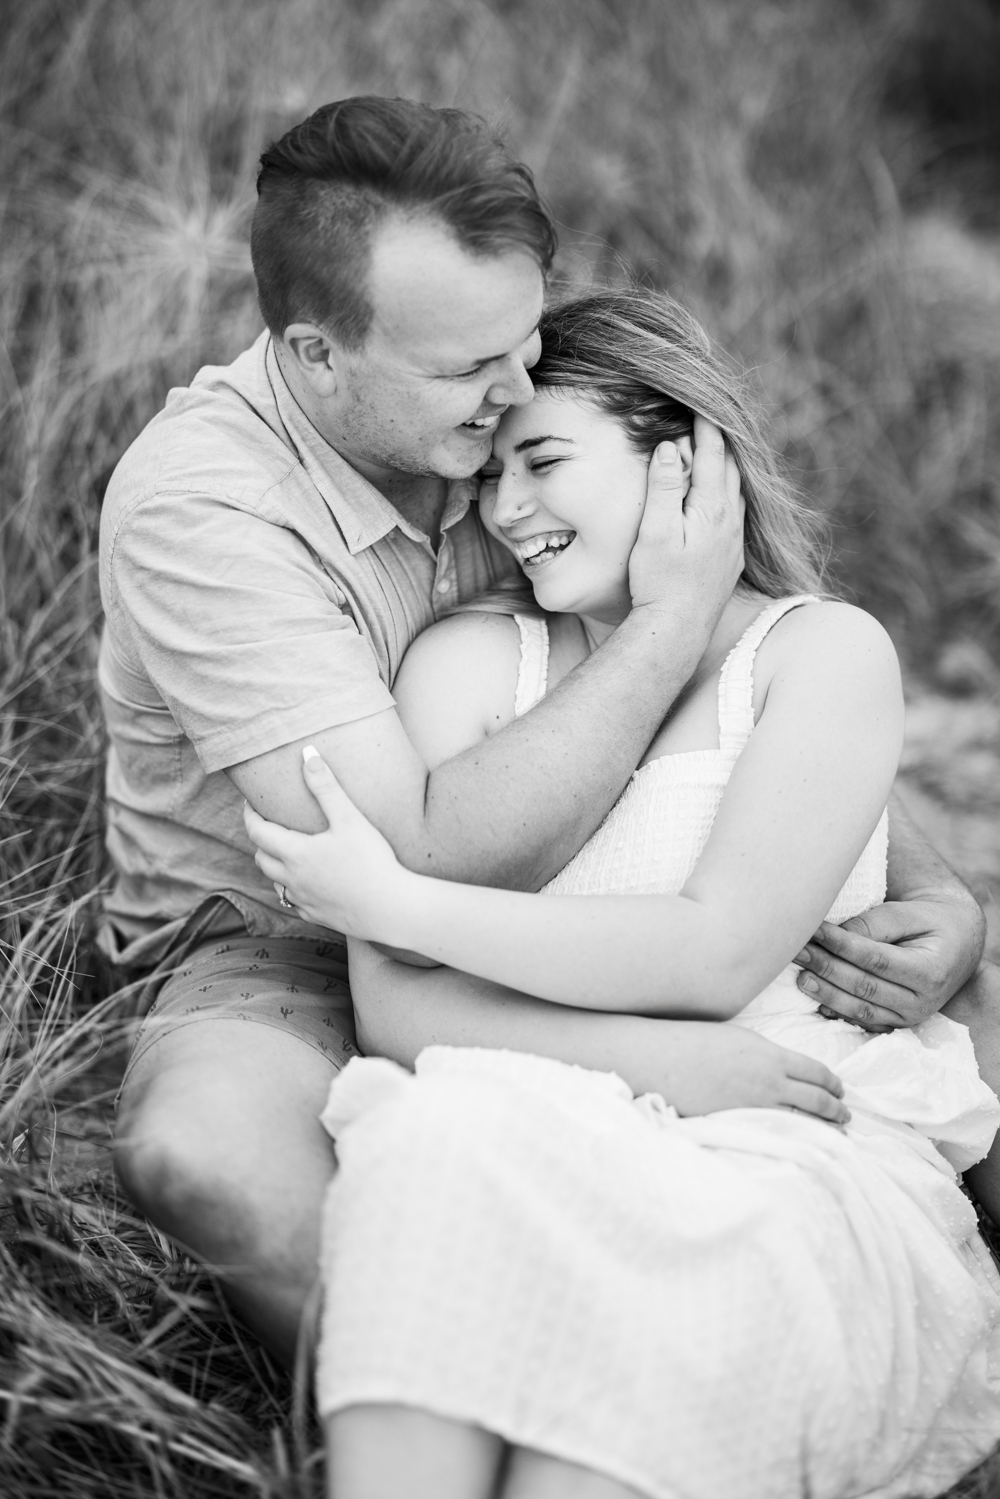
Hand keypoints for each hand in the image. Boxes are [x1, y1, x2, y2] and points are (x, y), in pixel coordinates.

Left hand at [244, 747, 409, 939]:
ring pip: (276, 883)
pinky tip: (309, 882)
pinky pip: (295, 902)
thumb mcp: (349, 820)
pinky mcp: (317, 916)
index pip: (257, 832)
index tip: (251, 803)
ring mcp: (304, 901)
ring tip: (288, 852)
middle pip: (261, 858)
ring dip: (275, 866)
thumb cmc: (372, 862)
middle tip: (271, 825)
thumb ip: (326, 787)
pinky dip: (295, 888)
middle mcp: (293, 879)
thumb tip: (308, 755)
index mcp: (295, 854)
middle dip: (261, 840)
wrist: (390, 909)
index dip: (250, 815)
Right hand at [628, 415, 743, 627]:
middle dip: (721, 442)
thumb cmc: (660, 582)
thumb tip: (670, 448)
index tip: (698, 405)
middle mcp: (731, 521)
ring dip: (728, 467)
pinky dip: (730, 493)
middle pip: (730, 469)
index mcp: (712, 509)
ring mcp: (734, 541)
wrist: (678, 629)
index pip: (712, 455)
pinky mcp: (731, 559)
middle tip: (710, 419)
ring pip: (738, 491)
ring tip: (719, 451)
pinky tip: (723, 497)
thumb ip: (664, 487)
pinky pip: (737, 513)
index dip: (706, 427)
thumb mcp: (655, 531)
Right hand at [662, 1023, 848, 1123]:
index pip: (817, 1072)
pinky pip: (776, 1134)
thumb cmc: (694, 1042)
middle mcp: (769, 1081)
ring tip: (835, 1136)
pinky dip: (794, 1139)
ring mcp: (753, 1105)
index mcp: (771, 1055)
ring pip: (801, 1121)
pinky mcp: (738, 1122)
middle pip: (816, 1099)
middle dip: (836, 1110)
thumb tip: (785, 1070)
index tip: (840, 1090)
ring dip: (822, 1129)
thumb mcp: (739, 1039)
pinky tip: (801, 1144)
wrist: (661, 1059)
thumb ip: (766, 1056)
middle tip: (846, 1118)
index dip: (833, 1084)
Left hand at [795, 894, 986, 1030]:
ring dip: (826, 992)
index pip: (876, 959)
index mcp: (930, 970)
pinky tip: (815, 999)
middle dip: (826, 967)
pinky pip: (863, 1022)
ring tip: (799, 975)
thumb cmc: (928, 923)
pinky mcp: (896, 1023)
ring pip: (860, 1009)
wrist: (954, 943)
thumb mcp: (908, 914)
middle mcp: (922, 1001)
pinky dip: (837, 1012)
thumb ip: (874, 924)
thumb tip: (836, 936)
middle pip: (864, 986)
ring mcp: (909, 1017)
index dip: (841, 946)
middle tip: (797, 949)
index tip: (814, 930)